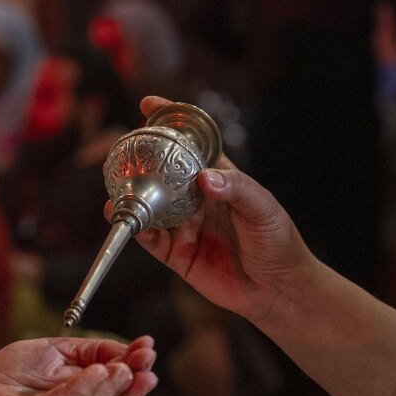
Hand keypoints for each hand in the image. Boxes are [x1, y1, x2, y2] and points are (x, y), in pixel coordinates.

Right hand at [131, 96, 317, 324]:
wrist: (280, 290)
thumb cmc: (279, 243)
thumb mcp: (263, 209)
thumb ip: (237, 190)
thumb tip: (206, 178)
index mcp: (220, 179)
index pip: (192, 145)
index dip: (171, 123)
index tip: (149, 104)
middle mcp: (197, 200)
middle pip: (163, 174)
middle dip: (140, 160)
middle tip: (121, 148)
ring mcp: (186, 227)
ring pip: (151, 206)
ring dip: (132, 196)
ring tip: (116, 185)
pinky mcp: (178, 255)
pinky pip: (151, 240)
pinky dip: (137, 230)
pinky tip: (127, 219)